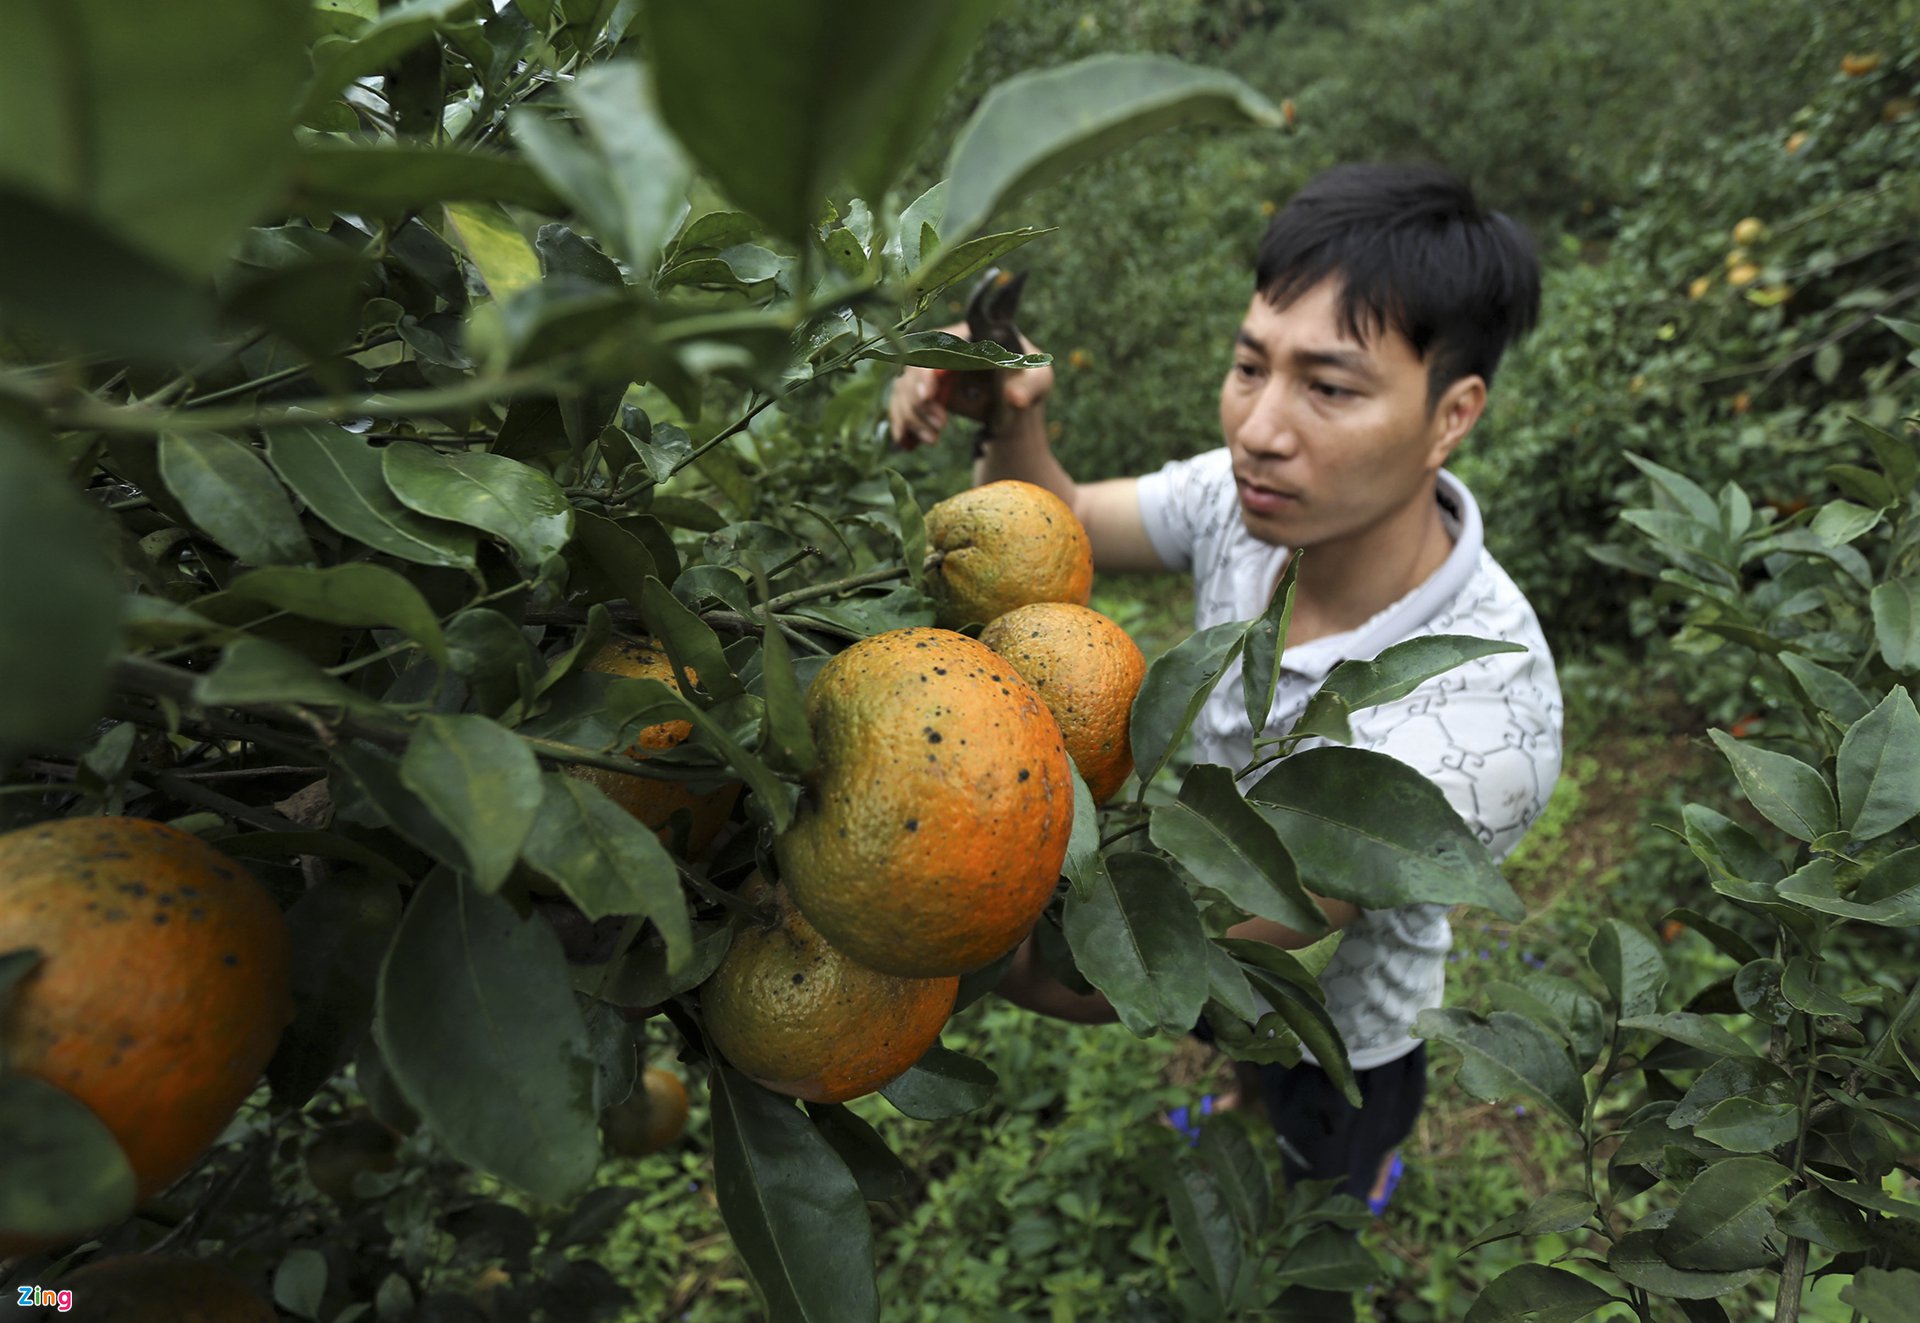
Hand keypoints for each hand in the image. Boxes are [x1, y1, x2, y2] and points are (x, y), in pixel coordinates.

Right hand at [887, 325, 1054, 449]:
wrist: (1013, 404)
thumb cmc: (1028, 381)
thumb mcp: (1038, 381)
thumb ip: (1029, 387)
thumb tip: (1015, 398)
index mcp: (967, 338)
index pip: (937, 347)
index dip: (928, 369)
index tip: (930, 395)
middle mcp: (942, 350)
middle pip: (914, 369)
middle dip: (919, 400)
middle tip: (940, 426)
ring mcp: (929, 372)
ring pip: (903, 389)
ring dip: (912, 416)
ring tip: (933, 439)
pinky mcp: (922, 393)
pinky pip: (901, 406)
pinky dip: (902, 425)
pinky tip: (909, 443)